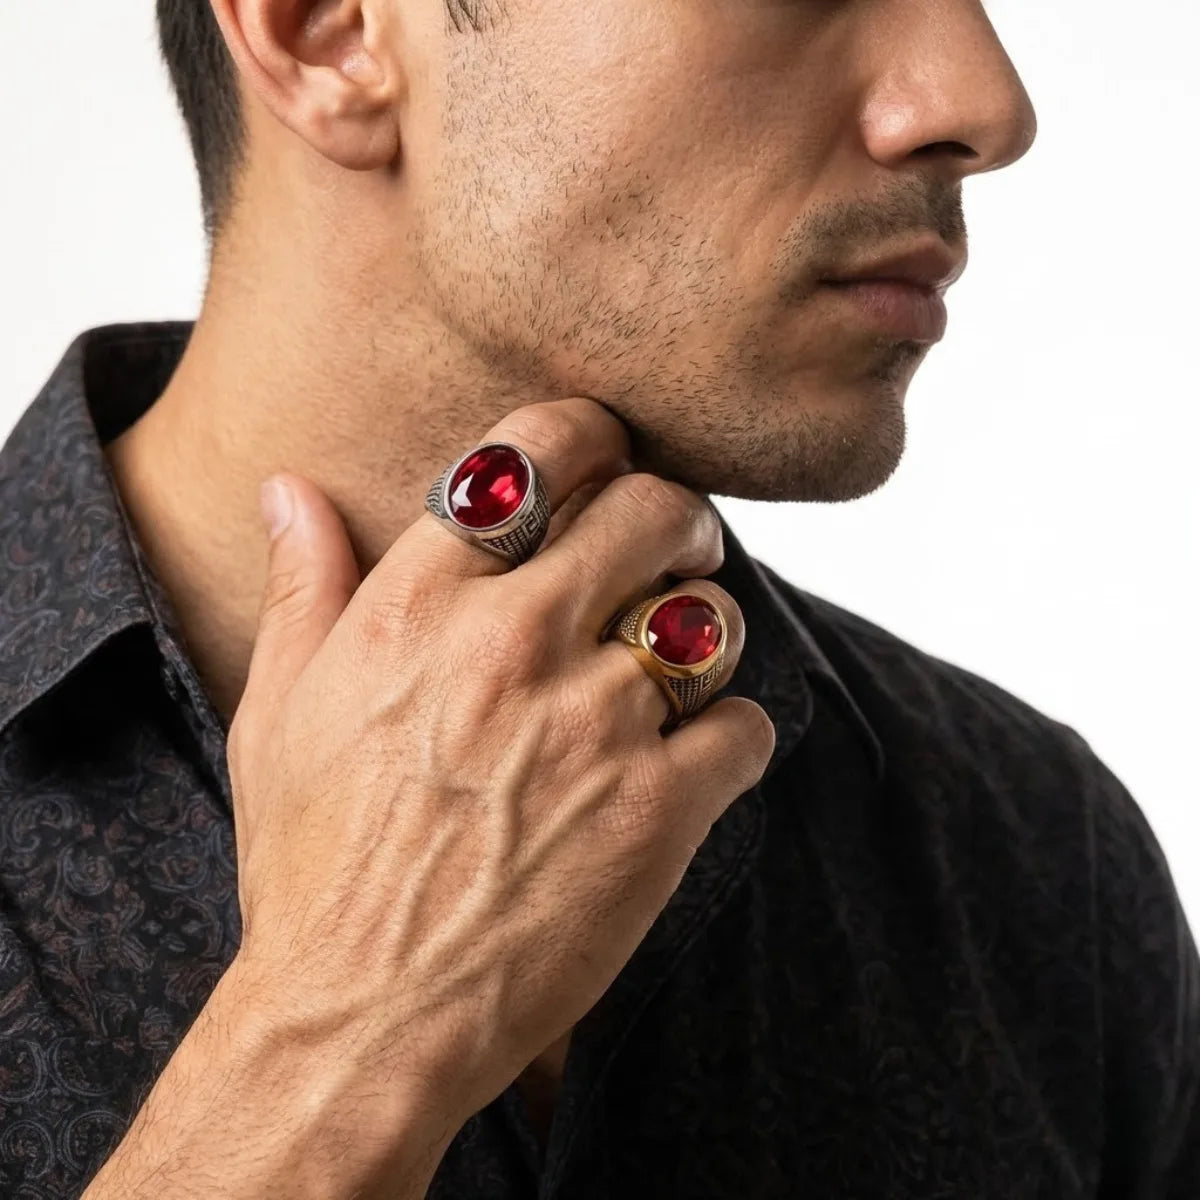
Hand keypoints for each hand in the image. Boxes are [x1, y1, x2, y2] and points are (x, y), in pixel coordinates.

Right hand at [225, 397, 775, 1142]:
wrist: (361, 1017)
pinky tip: (692, 767)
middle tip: (675, 548)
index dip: (593, 435)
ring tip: (676, 671)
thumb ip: (303, 588)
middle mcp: (513, 642)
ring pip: (712, 619)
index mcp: (421, 605)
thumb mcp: (277, 714)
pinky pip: (746, 727)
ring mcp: (593, 723)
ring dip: (705, 636)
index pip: (539, 450)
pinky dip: (732, 741)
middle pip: (651, 509)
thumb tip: (288, 489)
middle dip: (677, 517)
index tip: (607, 462)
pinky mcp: (657, 810)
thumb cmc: (312, 868)